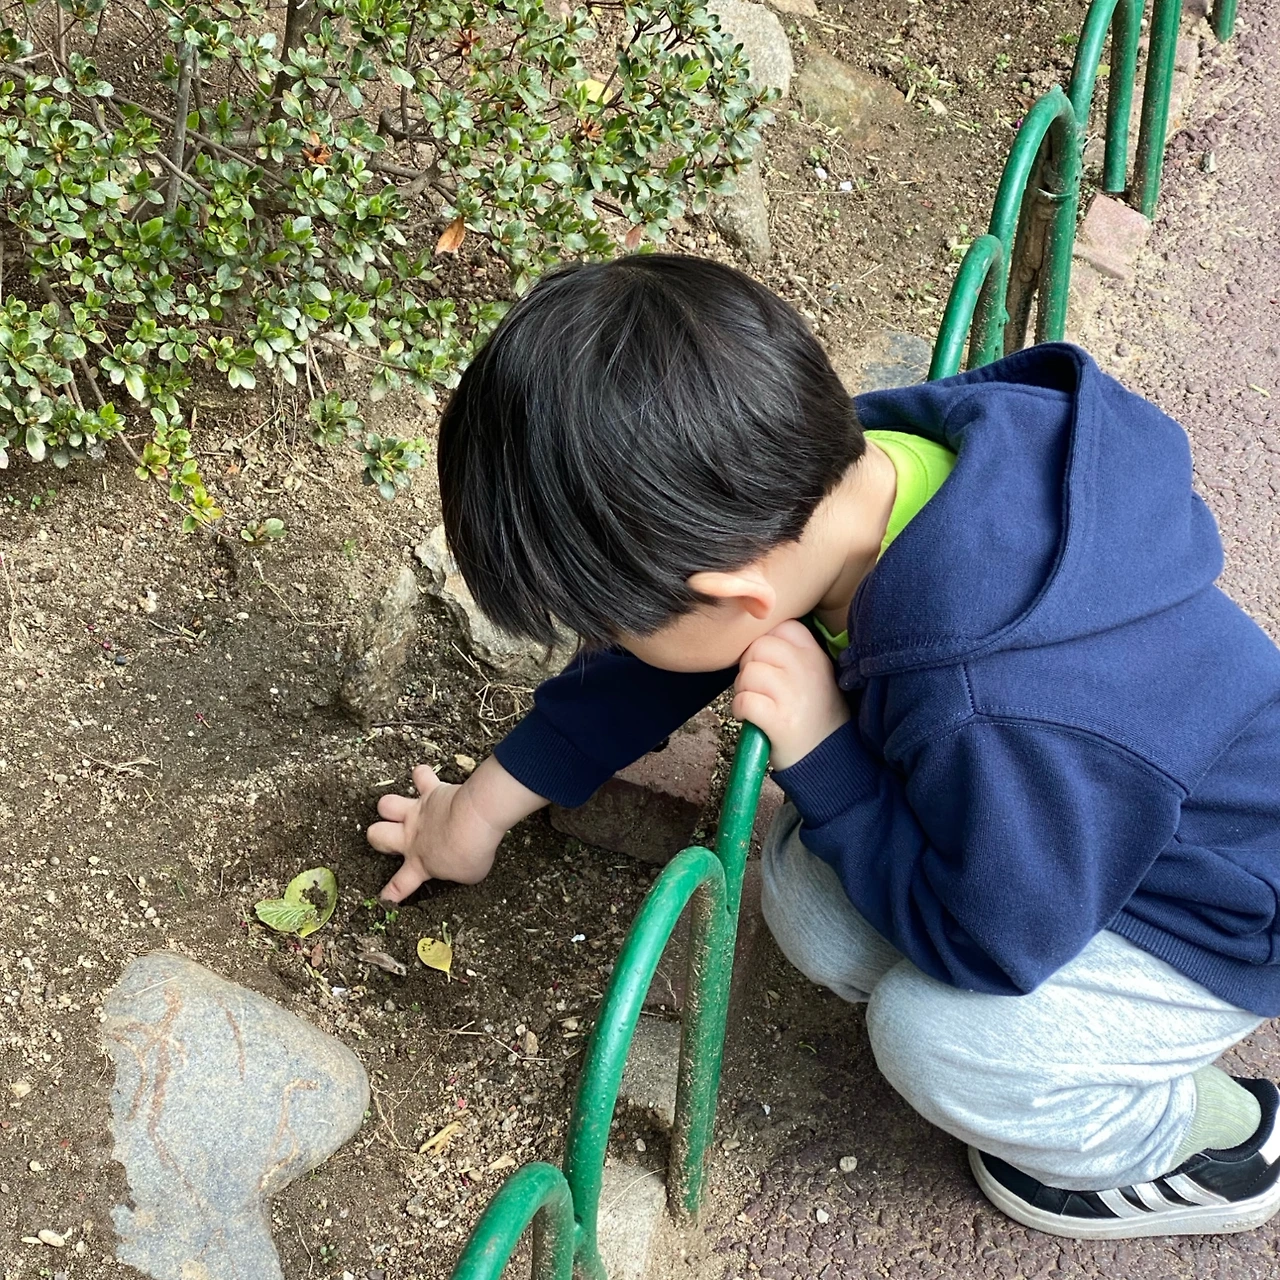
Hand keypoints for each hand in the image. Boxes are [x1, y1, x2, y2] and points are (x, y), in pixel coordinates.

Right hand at [366, 764, 503, 901]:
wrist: (475, 821)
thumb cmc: (472, 852)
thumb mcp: (468, 875)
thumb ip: (457, 872)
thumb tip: (458, 866)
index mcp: (420, 863)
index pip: (400, 884)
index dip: (390, 893)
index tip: (384, 897)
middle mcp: (412, 836)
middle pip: (377, 835)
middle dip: (378, 837)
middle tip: (392, 837)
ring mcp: (418, 812)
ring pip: (386, 804)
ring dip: (390, 806)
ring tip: (401, 807)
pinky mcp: (432, 791)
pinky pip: (420, 776)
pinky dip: (421, 775)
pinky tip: (423, 775)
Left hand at [733, 619, 850, 769]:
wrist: (829, 760)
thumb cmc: (813, 715)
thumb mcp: (815, 675)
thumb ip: (791, 653)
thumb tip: (755, 638)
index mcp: (815, 655)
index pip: (782, 627)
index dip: (766, 643)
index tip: (769, 664)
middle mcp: (807, 670)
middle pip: (758, 646)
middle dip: (749, 666)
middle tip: (759, 687)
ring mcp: (794, 695)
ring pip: (748, 673)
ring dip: (743, 689)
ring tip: (757, 703)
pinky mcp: (780, 721)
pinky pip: (745, 700)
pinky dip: (741, 710)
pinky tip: (752, 718)